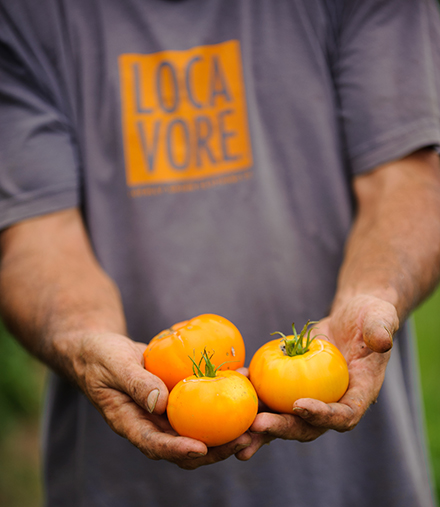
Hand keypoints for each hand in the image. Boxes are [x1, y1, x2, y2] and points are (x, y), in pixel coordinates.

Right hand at [73, 332, 251, 468]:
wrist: (100, 349)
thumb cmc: (100, 356)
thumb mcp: (114, 365)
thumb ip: (135, 383)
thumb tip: (161, 403)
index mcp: (130, 423)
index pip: (154, 444)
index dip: (178, 450)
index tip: (200, 449)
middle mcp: (151, 423)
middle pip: (185, 446)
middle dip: (215, 449)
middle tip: (243, 439)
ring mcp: (166, 412)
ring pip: (198, 428)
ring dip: (226, 429)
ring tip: (253, 421)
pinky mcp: (177, 396)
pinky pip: (201, 402)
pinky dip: (221, 397)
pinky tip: (243, 382)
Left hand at [236, 295, 397, 459]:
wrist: (351, 319)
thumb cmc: (370, 317)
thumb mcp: (379, 318)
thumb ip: (381, 330)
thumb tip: (382, 342)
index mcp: (359, 395)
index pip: (343, 415)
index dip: (322, 416)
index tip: (299, 405)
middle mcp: (334, 404)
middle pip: (307, 426)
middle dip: (282, 428)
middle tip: (257, 426)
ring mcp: (312, 399)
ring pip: (285, 419)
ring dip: (261, 428)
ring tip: (236, 436)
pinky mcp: (293, 388)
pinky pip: (273, 397)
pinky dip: (254, 397)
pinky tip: (236, 387)